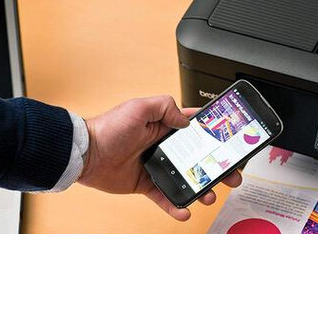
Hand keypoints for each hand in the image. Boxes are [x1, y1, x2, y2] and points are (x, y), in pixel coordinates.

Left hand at [78, 95, 241, 220]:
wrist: (86, 155)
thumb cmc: (109, 128)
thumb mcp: (139, 108)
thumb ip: (165, 107)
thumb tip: (185, 120)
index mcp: (164, 126)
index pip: (195, 128)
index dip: (213, 134)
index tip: (229, 142)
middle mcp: (163, 146)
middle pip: (198, 158)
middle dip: (216, 167)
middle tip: (230, 174)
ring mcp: (157, 167)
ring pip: (186, 180)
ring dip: (201, 188)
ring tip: (209, 195)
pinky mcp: (147, 184)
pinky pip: (165, 197)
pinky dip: (176, 206)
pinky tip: (185, 211)